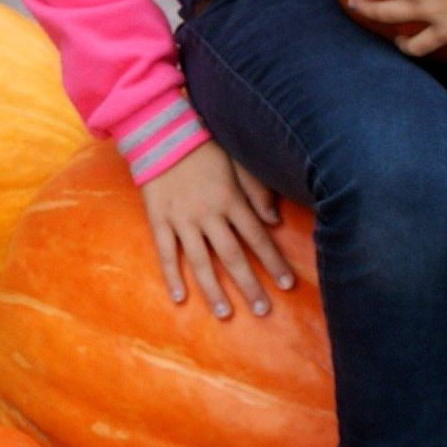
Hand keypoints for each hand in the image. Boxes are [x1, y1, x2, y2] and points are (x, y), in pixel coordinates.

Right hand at [140, 142, 295, 316]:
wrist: (161, 133)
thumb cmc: (204, 148)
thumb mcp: (237, 162)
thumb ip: (257, 191)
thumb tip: (275, 221)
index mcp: (230, 200)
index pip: (257, 238)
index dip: (273, 262)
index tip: (287, 285)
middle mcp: (208, 214)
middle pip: (232, 256)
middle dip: (250, 285)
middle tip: (263, 310)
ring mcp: (182, 219)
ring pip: (200, 261)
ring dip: (214, 290)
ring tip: (226, 313)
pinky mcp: (159, 220)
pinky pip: (166, 253)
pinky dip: (172, 276)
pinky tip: (180, 298)